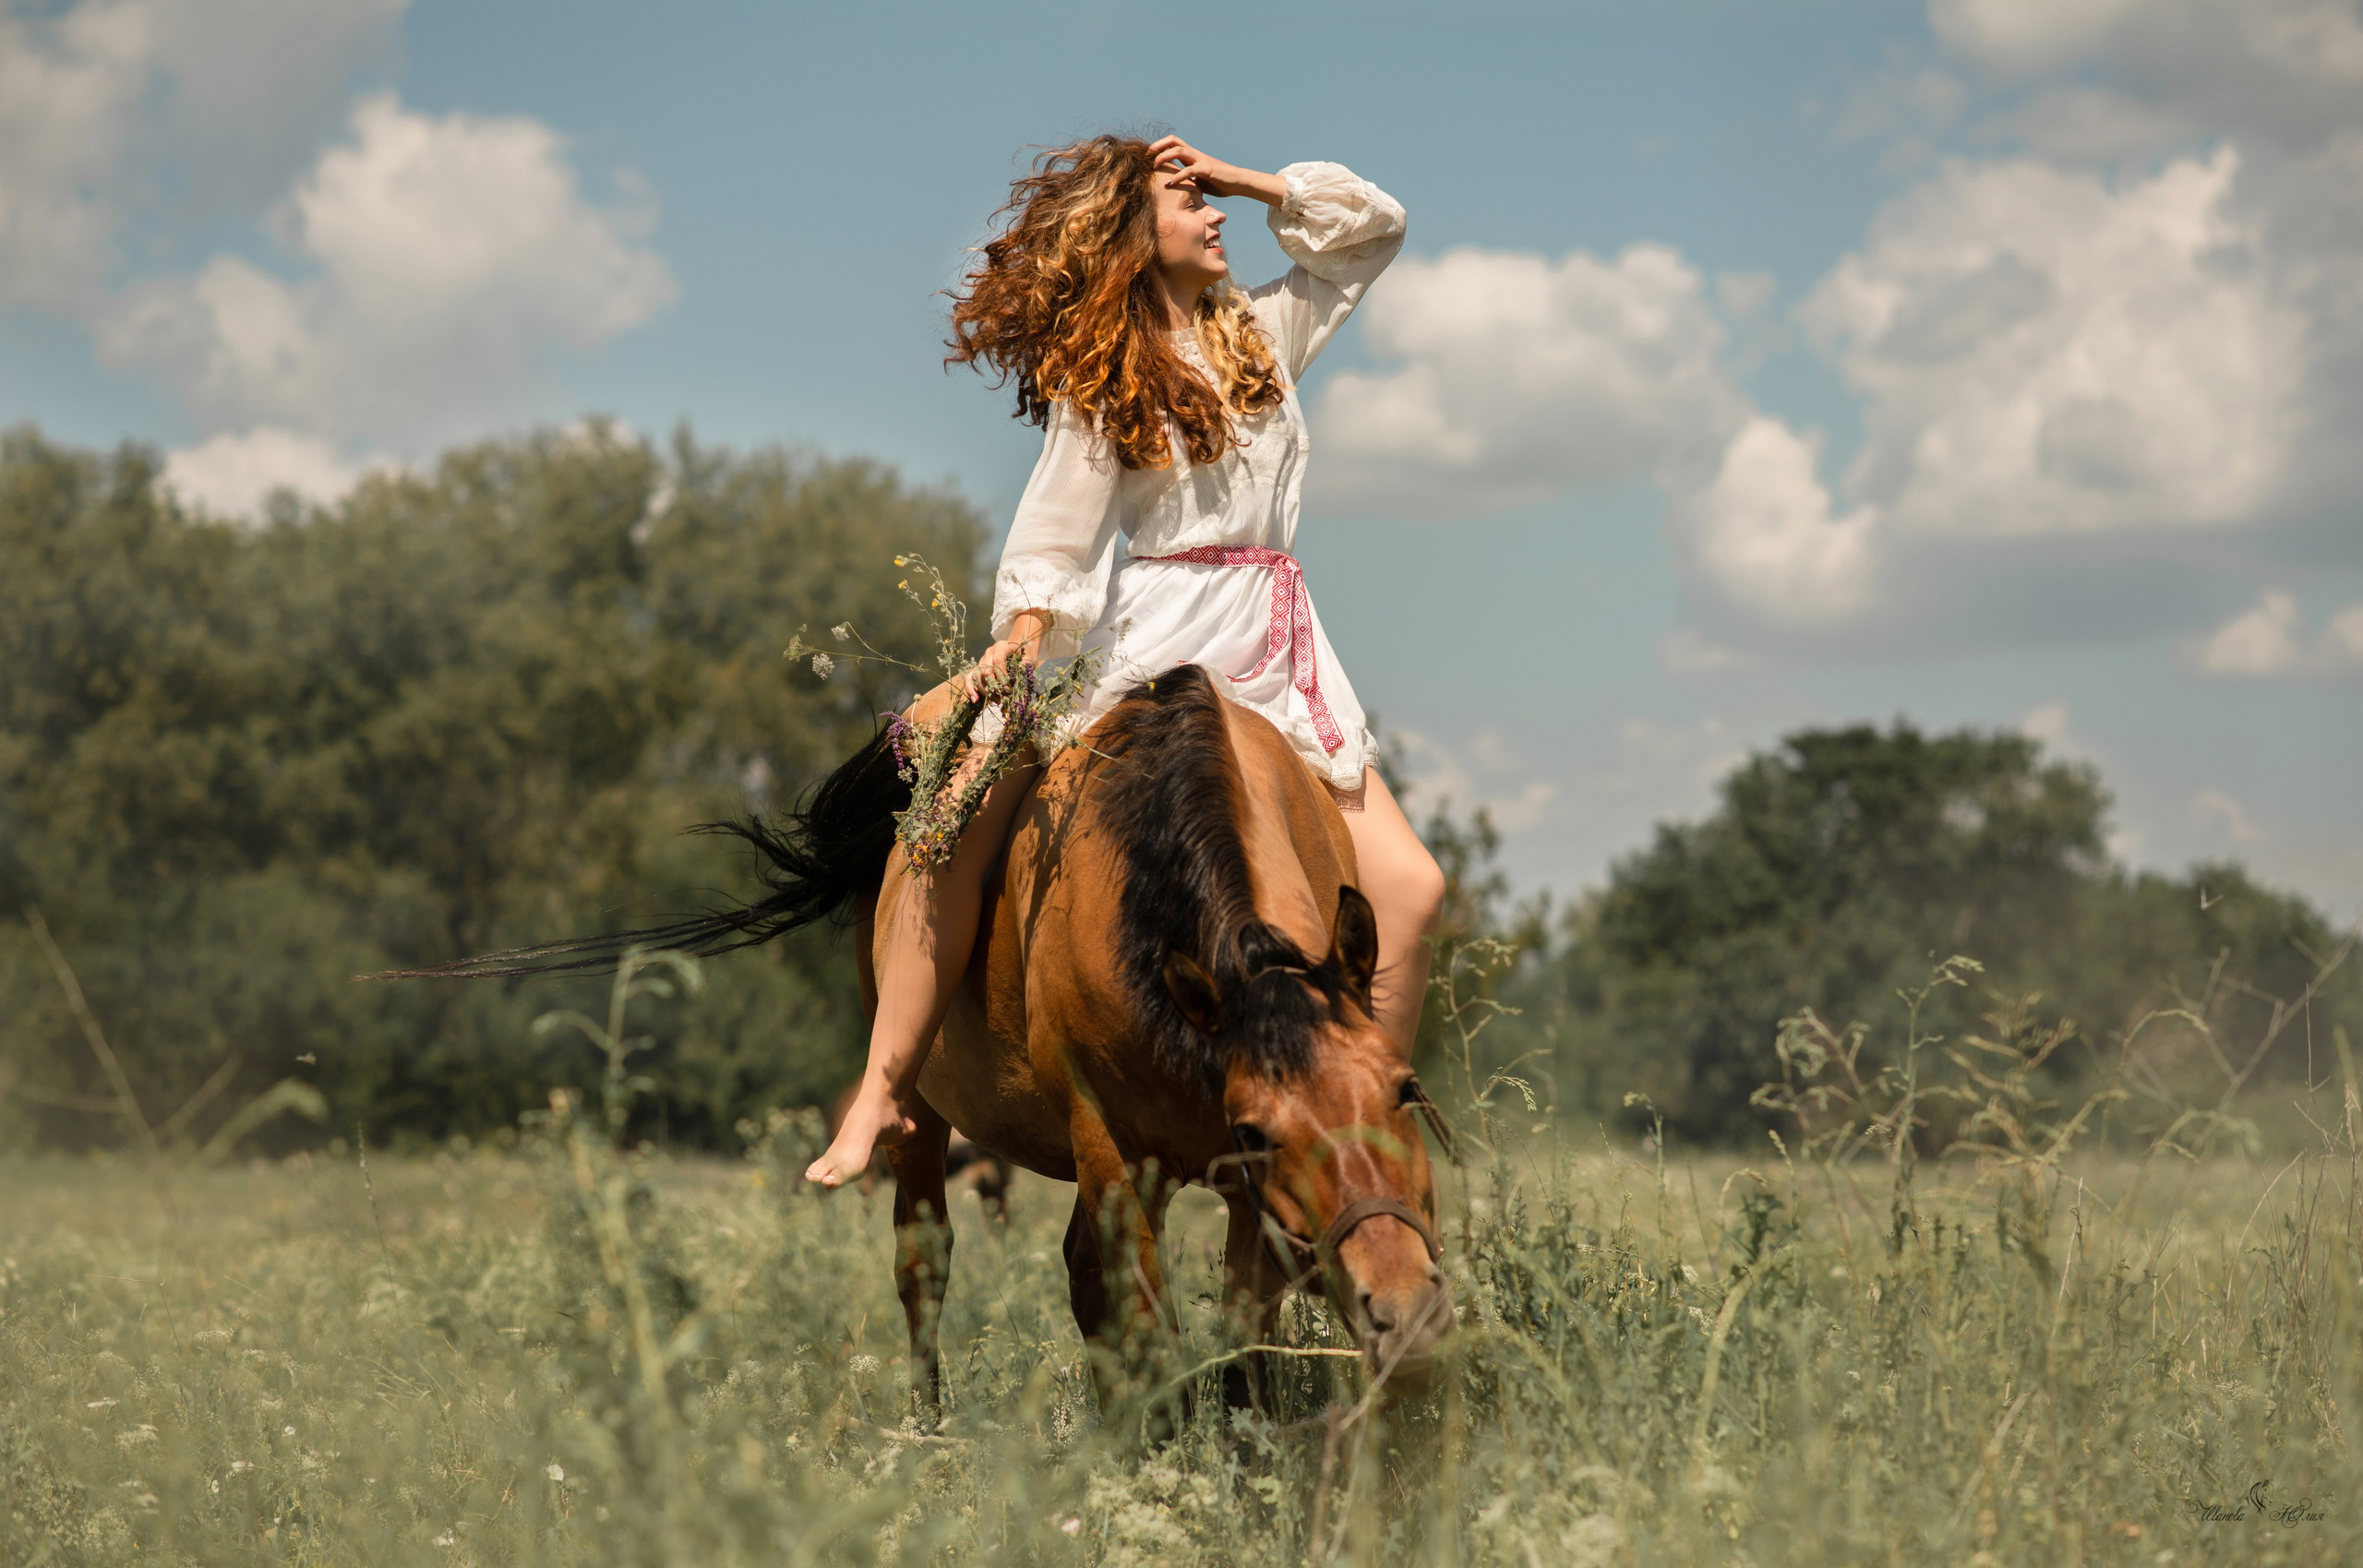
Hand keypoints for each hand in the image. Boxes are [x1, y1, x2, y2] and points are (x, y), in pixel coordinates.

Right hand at [959, 609, 1049, 699]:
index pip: (997, 661)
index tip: (1008, 688)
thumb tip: (1013, 685)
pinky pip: (969, 677)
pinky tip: (975, 700)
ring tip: (995, 700)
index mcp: (1001, 647)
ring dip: (984, 690)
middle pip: (985, 670)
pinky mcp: (978, 668)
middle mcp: (989, 652)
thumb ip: (1022, 669)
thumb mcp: (1028, 660)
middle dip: (993, 686)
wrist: (1020, 649)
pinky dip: (970, 689)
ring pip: (976, 675)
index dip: (1001, 676)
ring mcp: (982, 660)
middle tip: (1002, 697)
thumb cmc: (1025, 655)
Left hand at [1146, 136, 1286, 205]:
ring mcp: (1201, 160)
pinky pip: (1189, 170)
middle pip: (1173, 141)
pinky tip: (1169, 184)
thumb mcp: (1200, 179)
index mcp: (1193, 155)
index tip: (1148, 156)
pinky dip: (1177, 176)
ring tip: (1154, 167)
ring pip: (1178, 151)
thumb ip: (1188, 178)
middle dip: (1158, 146)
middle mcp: (1195, 154)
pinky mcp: (1206, 170)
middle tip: (1146, 156)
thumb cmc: (1220, 182)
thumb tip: (1178, 185)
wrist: (1238, 182)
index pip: (1174, 143)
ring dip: (1164, 157)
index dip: (1160, 146)